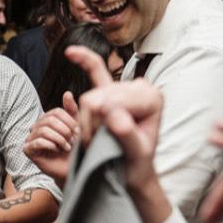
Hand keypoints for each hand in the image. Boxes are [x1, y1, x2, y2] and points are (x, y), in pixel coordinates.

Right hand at [23, 91, 79, 184]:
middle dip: (64, 131)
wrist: (72, 168)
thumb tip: (67, 93)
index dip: (69, 121)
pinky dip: (50, 145)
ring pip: (43, 130)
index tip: (78, 132)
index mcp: (47, 120)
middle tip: (72, 141)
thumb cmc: (75, 148)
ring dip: (59, 139)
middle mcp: (37, 127)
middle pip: (49, 120)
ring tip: (66, 147)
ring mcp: (31, 138)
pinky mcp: (28, 150)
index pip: (56, 112)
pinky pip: (37, 142)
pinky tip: (57, 150)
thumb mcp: (76, 126)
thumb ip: (71, 110)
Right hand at [64, 46, 163, 193]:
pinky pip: (95, 68)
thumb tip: (113, 114)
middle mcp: (141, 87)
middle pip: (99, 98)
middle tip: (98, 144)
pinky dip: (82, 59)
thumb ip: (126, 134)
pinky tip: (70, 52)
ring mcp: (127, 86)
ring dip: (86, 121)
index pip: (111, 103)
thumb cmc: (137, 164)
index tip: (103, 144)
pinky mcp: (114, 88)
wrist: (134, 170)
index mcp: (152, 99)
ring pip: (90, 98)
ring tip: (96, 137)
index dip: (100, 124)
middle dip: (92, 124)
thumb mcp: (135, 155)